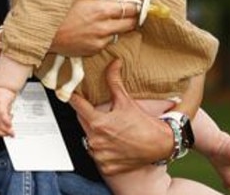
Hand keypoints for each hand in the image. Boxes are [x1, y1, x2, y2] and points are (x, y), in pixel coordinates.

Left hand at [0, 87, 16, 137]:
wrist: (4, 86)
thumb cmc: (2, 97)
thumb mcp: (1, 110)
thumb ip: (2, 118)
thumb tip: (7, 127)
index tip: (4, 135)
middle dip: (3, 133)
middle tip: (10, 135)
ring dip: (6, 129)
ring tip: (12, 132)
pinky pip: (2, 115)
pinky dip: (6, 122)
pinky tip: (10, 125)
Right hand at [50, 0, 138, 57]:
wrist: (44, 33)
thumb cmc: (58, 12)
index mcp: (101, 10)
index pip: (130, 8)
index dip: (136, 6)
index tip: (137, 4)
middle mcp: (104, 27)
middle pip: (130, 24)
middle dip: (132, 18)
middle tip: (130, 13)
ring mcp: (99, 40)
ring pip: (118, 34)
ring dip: (116, 28)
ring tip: (106, 22)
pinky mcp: (94, 50)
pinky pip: (105, 42)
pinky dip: (104, 37)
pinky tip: (93, 31)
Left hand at [68, 60, 172, 174]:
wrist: (161, 145)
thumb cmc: (143, 124)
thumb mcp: (126, 101)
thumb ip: (114, 81)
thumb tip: (113, 63)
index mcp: (98, 124)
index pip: (76, 106)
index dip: (72, 98)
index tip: (68, 93)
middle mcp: (96, 141)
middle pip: (82, 122)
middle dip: (88, 116)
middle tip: (100, 113)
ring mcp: (100, 156)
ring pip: (88, 140)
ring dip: (95, 134)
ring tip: (110, 131)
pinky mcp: (106, 168)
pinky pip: (97, 156)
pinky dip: (103, 151)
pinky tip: (113, 145)